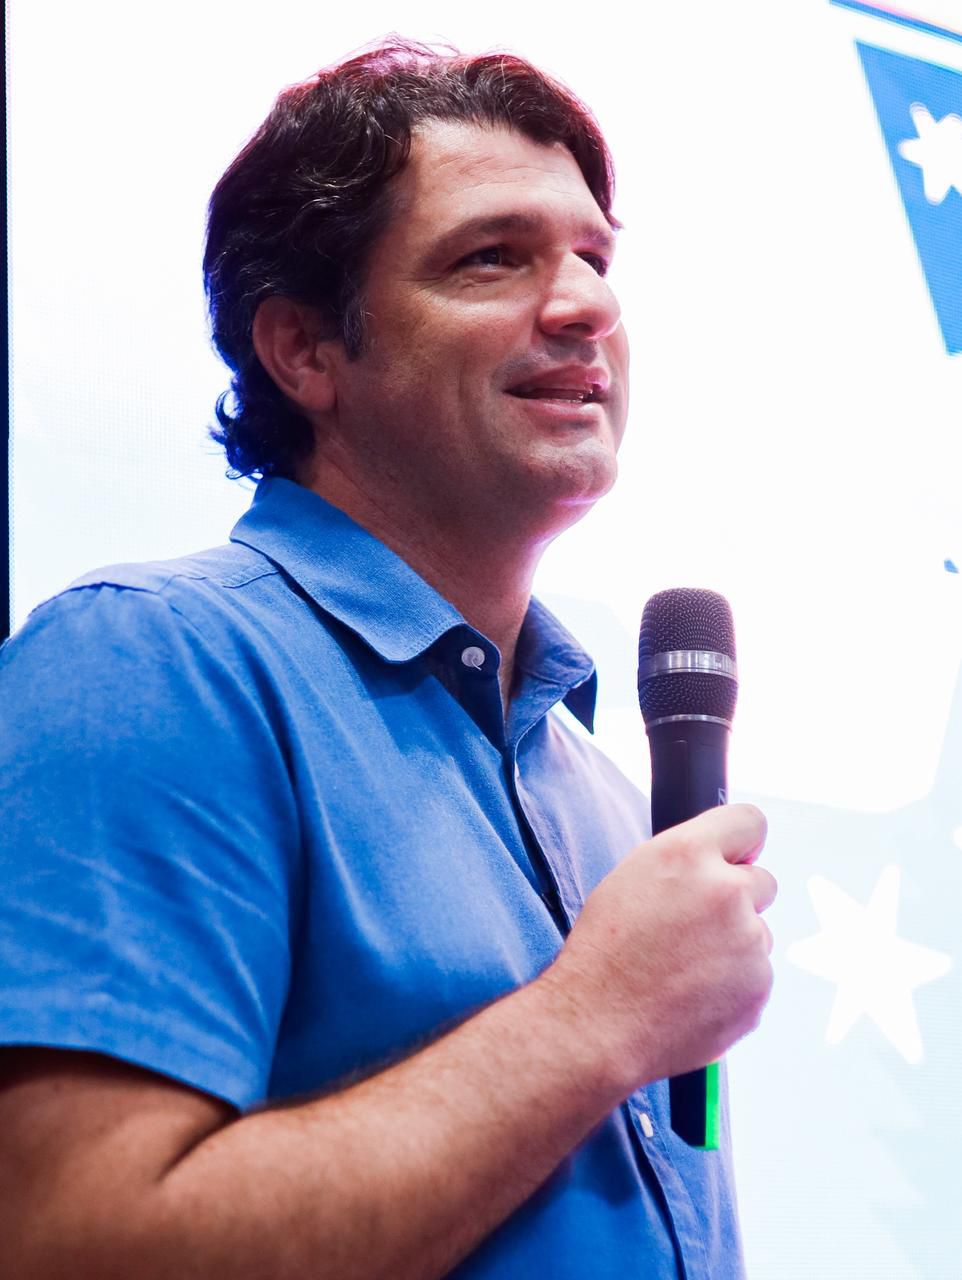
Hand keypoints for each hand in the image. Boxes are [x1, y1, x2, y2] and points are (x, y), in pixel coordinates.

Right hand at [544, 804, 775, 1092]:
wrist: (596, 1026)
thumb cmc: (604, 952)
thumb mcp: (631, 879)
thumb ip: (686, 862)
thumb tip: (727, 861)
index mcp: (687, 854)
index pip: (749, 822)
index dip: (742, 843)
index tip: (738, 857)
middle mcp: (725, 891)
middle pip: (762, 882)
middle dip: (738, 899)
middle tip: (696, 926)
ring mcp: (747, 942)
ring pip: (757, 934)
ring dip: (733, 946)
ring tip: (683, 969)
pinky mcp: (757, 989)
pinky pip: (755, 977)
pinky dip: (733, 985)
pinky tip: (692, 995)